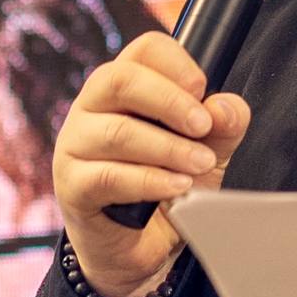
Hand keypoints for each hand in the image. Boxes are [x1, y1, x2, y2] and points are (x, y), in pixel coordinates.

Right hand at [53, 32, 251, 296]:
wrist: (142, 247)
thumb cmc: (169, 186)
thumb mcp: (209, 152)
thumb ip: (223, 126)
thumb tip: (224, 108)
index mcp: (125, 87)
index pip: (143, 49)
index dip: (178, 63)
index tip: (203, 91)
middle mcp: (92, 107)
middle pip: (121, 79)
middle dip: (171, 102)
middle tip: (204, 127)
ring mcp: (74, 144)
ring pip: (117, 132)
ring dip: (168, 148)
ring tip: (199, 164)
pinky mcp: (72, 185)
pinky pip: (108, 176)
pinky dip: (150, 181)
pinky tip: (177, 187)